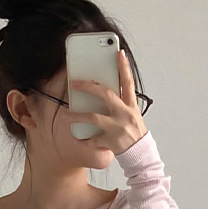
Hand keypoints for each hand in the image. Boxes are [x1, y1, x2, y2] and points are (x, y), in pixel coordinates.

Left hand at [65, 43, 145, 172]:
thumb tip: (102, 90)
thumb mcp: (132, 115)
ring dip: (77, 116)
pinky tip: (77, 139)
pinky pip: (92, 139)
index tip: (118, 53)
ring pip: (93, 117)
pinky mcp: (111, 141)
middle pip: (106, 95)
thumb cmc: (134, 132)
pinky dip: (83, 140)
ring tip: (66, 116)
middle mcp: (125, 114)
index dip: (124, 67)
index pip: (128, 82)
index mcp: (131, 106)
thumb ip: (121, 103)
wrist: (141, 154)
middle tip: (74, 83)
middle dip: (88, 87)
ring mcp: (118, 128)